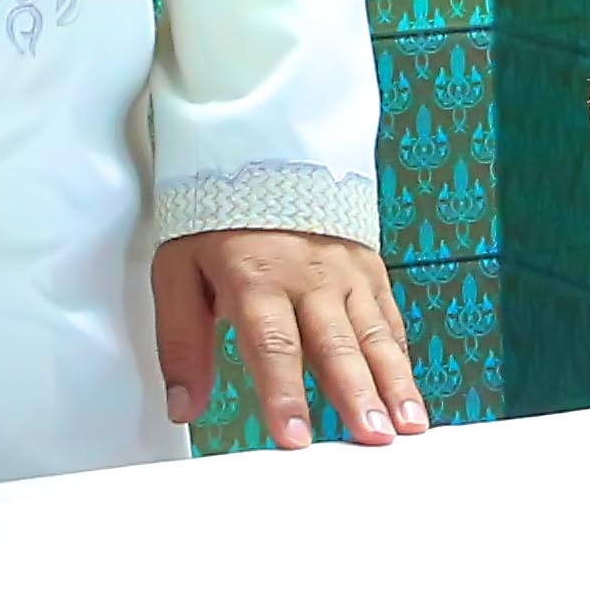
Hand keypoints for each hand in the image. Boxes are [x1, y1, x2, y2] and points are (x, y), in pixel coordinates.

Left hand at [155, 229, 427, 446]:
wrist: (261, 152)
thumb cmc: (216, 220)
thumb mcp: (178, 273)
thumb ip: (182, 343)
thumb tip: (183, 406)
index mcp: (256, 278)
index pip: (273, 345)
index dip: (284, 393)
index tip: (295, 436)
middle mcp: (308, 277)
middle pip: (336, 344)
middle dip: (356, 395)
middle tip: (370, 437)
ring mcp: (345, 273)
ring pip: (375, 335)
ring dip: (394, 384)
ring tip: (407, 426)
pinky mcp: (369, 270)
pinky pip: (389, 319)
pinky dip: (403, 359)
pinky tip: (410, 396)